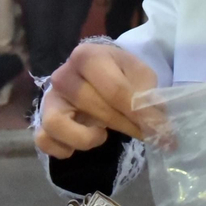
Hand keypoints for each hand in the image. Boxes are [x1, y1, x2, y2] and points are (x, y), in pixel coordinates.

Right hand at [35, 42, 160, 157]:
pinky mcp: (42, 120)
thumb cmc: (121, 75)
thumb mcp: (141, 78)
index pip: (116, 90)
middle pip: (94, 108)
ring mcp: (49, 98)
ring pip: (57, 124)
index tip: (163, 132)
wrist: (100, 75)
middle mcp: (63, 75)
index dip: (141, 115)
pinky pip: (44, 141)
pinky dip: (64, 149)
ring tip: (103, 134)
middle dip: (124, 125)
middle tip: (143, 132)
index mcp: (88, 56)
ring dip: (86, 138)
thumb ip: (149, 100)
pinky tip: (84, 142)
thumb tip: (159, 129)